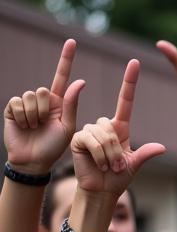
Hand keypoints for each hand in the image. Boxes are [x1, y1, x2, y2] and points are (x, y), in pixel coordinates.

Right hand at [3, 39, 84, 174]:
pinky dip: (22, 116)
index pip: (61, 77)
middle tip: (45, 124)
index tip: (72, 42)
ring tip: (35, 128)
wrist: (34, 161)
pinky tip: (24, 126)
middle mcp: (42, 101)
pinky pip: (18, 103)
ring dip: (34, 115)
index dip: (66, 60)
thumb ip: (71, 105)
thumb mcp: (67, 127)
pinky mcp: (13, 108)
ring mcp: (26, 104)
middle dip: (45, 110)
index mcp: (58, 104)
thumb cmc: (54, 147)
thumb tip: (80, 81)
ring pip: (30, 96)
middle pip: (43, 90)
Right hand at [69, 59, 164, 194]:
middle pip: (112, 127)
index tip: (134, 63)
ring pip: (102, 134)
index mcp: (120, 128)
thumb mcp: (134, 164)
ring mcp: (90, 130)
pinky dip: (99, 155)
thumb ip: (145, 154)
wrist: (102, 190)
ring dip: (109, 155)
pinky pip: (91, 140)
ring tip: (109, 167)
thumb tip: (162, 148)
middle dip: (117, 150)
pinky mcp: (78, 138)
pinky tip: (98, 164)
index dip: (129, 82)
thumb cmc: (118, 178)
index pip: (124, 101)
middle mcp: (104, 126)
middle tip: (117, 166)